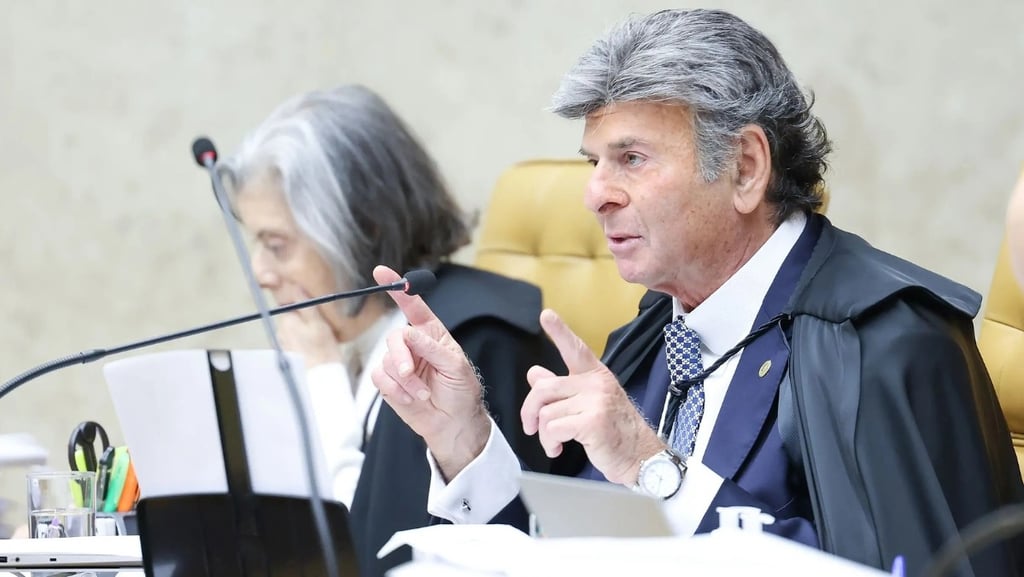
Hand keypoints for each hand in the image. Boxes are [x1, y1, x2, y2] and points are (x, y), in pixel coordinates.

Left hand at [275, 285, 341, 366]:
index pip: (291, 301)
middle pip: (293, 313)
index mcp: (287, 320)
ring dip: (305, 326)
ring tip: (320, 333)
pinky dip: (304, 336)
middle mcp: (281, 330)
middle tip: (322, 322)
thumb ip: (306, 304)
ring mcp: (284, 342)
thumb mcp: (319, 323)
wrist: (322, 376)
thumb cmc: (324, 350)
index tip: (317, 307)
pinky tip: (315, 343)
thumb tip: (296, 286)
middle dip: (305, 314)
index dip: (304, 302)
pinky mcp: (289, 351)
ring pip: (295, 325)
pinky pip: (295, 337)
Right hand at [370, 265, 490, 479]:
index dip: (398, 287)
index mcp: (432, 334)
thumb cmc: (461, 391)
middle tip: (409, 373)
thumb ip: (432, 348)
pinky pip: (379, 378)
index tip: (381, 271)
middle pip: (395, 337)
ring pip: (386, 360)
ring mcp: (399, 364)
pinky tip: (411, 398)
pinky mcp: (389, 383)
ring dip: (405, 381)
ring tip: (423, 394)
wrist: (454, 423)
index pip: (413, 306)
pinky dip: (395, 390)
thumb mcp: (456, 367)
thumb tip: (409, 334)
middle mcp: (413, 345)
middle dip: (401, 356)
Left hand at [522, 309, 663, 484]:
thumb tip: (535, 374)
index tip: (546, 315)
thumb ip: (561, 389)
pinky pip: (553, 428)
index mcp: (596, 376)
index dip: (559, 331)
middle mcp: (596, 383)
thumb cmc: (615, 433)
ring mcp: (596, 401)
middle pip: (543, 388)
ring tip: (555, 443)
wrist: (641, 458)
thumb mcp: (589, 406)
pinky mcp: (593, 421)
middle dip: (530, 411)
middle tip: (531, 427)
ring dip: (544, 434)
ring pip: (546, 413)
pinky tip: (558, 449)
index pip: (575, 349)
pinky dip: (549, 443)